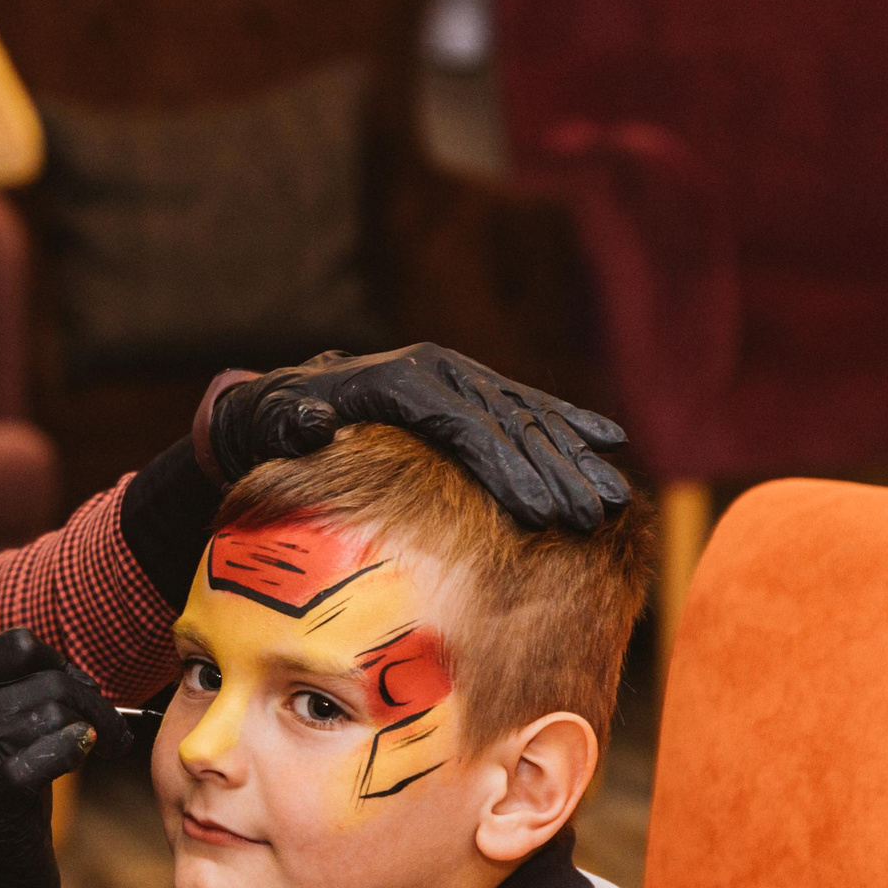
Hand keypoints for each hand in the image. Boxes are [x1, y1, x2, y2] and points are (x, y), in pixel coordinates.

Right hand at [0, 629, 127, 887]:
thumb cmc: (2, 810)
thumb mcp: (2, 741)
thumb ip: (24, 699)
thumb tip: (79, 675)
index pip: (18, 646)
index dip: (60, 664)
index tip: (83, 697)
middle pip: (48, 681)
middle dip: (95, 703)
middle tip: (116, 734)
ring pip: (53, 714)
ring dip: (98, 729)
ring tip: (112, 749)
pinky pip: (44, 755)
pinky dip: (73, 750)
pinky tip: (88, 753)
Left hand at [204, 345, 631, 532]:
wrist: (281, 397)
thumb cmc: (274, 422)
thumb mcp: (271, 421)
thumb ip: (289, 422)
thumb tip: (309, 421)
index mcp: (400, 379)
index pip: (465, 426)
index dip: (505, 468)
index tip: (541, 513)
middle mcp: (439, 370)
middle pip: (507, 422)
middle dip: (554, 471)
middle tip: (591, 518)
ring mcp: (459, 376)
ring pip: (528, 414)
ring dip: (574, 455)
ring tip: (615, 496)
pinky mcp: (469, 389)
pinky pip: (527, 406)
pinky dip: (569, 422)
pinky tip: (609, 442)